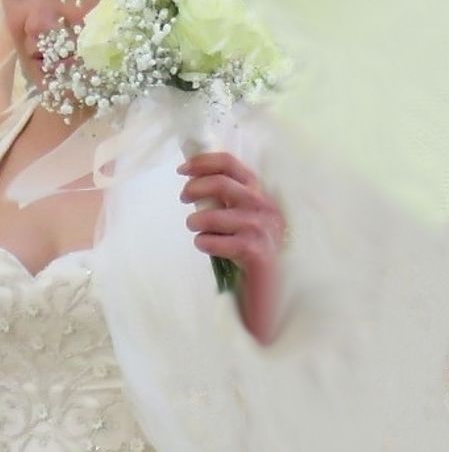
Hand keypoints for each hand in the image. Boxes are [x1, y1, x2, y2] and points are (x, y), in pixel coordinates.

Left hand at [179, 151, 284, 341]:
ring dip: (196, 221)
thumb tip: (194, 182)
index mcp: (260, 194)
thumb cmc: (249, 251)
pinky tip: (205, 246)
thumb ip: (226, 200)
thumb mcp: (241, 219)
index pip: (231, 164)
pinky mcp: (256, 251)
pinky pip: (217, 241)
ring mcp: (262, 229)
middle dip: (195, 188)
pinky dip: (204, 242)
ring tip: (195, 229)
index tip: (182, 170)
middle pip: (221, 183)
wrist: (269, 289)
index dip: (202, 162)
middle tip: (183, 198)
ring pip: (215, 215)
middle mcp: (264, 207)